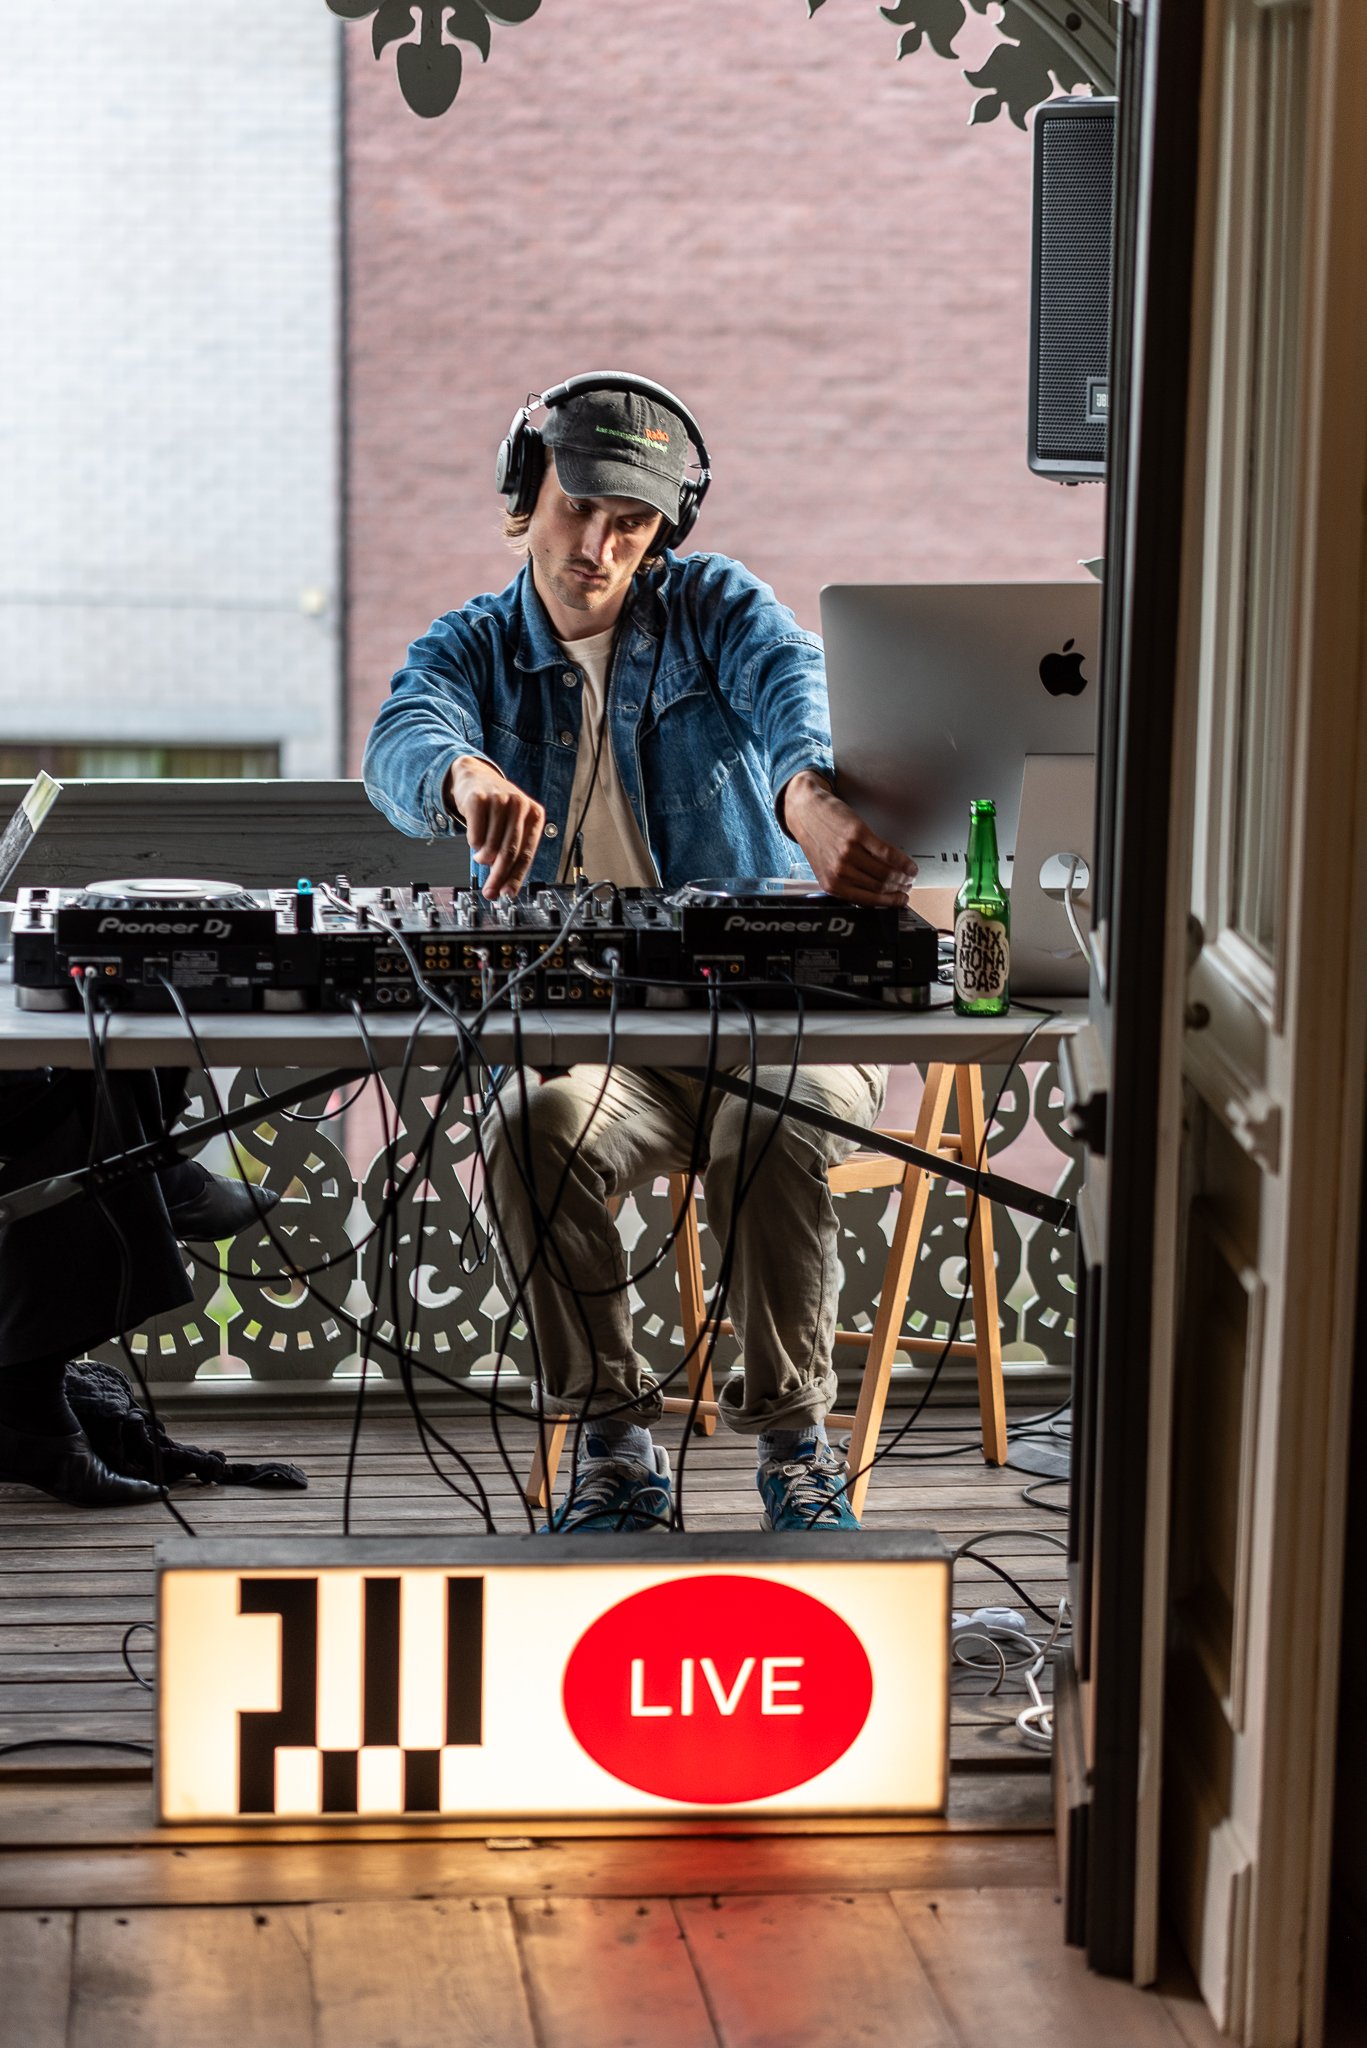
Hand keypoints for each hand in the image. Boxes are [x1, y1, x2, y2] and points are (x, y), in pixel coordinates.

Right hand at [445, 757, 545, 897]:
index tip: (508, 893)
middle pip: (509, 852)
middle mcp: (520, 805)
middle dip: (498, 876)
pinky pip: (475, 836)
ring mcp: (500, 800)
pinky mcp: (479, 800)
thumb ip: (512, 852)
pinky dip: (473, 844)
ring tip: (481, 856)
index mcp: (534, 815)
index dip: (516, 877)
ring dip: (483, 858)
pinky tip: (475, 840)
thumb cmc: (497, 808)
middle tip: (490, 891)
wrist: (475, 778)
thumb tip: (505, 886)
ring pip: (491, 846)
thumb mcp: (512, 826)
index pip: (527, 853)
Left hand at [781, 771, 916, 905]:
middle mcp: (839, 872)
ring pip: (886, 872)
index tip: (901, 900)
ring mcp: (848, 853)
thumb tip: (875, 894)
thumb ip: (846, 884)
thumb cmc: (816, 839)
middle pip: (880, 886)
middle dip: (899, 888)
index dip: (890, 902)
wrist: (805, 812)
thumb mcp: (825, 869)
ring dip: (903, 875)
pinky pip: (887, 853)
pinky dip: (902, 860)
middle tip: (908, 885)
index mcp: (832, 885)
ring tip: (910, 874)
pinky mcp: (857, 835)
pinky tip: (908, 863)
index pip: (869, 900)